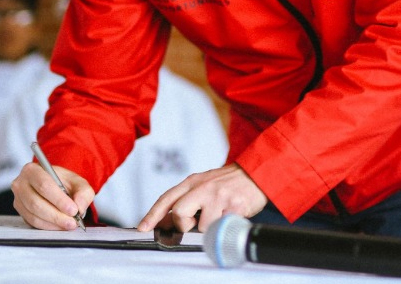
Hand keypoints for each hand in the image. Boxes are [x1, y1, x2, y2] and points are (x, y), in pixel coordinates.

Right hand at [12, 161, 94, 229]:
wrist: (54, 186)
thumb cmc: (64, 182)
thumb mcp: (78, 182)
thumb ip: (83, 193)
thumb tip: (80, 207)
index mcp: (33, 170)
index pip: (44, 185)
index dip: (59, 200)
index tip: (73, 210)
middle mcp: (21, 184)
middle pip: (36, 203)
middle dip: (56, 215)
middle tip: (72, 222)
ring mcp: (18, 199)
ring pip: (34, 215)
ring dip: (53, 223)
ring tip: (69, 224)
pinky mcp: (21, 212)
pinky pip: (33, 223)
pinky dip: (48, 227)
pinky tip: (60, 225)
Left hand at [136, 164, 268, 233]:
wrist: (256, 172)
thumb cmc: (228, 182)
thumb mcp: (204, 184)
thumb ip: (186, 199)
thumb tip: (165, 220)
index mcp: (193, 181)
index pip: (167, 198)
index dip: (153, 214)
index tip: (143, 227)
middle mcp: (204, 187)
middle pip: (179, 213)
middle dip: (185, 224)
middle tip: (196, 222)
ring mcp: (219, 196)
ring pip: (203, 226)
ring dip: (211, 226)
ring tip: (221, 214)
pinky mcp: (234, 205)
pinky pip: (222, 227)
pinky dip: (225, 226)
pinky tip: (231, 214)